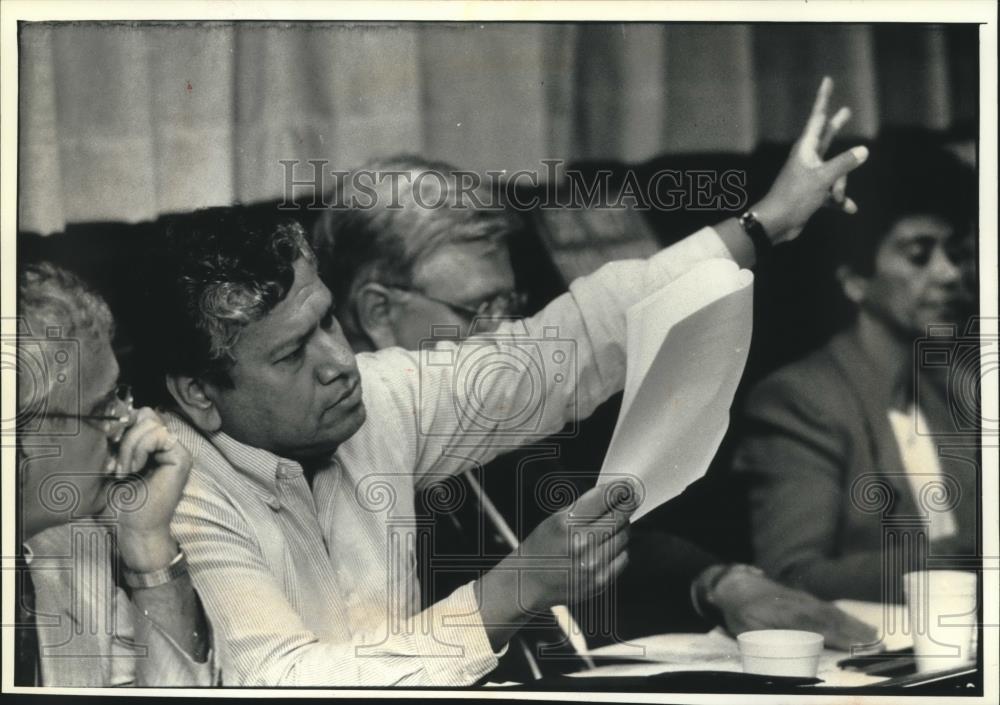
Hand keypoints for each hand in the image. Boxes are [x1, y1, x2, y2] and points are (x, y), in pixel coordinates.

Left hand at [107, 407, 192, 571]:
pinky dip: (139, 449)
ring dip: (130, 446)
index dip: (123, 426)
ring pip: (151, 423)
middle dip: (125, 436)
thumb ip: (122, 439)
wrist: (132, 530)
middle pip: (146, 415)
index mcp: (154, 446)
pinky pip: (159, 435)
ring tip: (124, 470)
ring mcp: (177, 451)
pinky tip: (134, 469)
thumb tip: (123, 413)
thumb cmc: (121, 505)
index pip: (142, 416)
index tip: (109, 453)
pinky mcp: (182, 458)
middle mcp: (169, 446)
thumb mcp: (115, 463)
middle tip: (117, 465)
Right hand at [510, 482, 635, 611]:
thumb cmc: (541, 547)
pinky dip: (620, 548)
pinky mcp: (600, 581)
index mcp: (567, 524)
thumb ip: (585, 507)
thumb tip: (614, 494)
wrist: (529, 582)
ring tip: (612, 524)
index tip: (628, 484)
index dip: (621, 488)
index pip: (604, 498)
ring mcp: (592, 564)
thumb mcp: (555, 519)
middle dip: (627, 505)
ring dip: (623, 526)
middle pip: (619, 516)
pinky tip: (609, 545)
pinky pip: (623, 557)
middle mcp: (582, 544)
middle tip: (630, 498)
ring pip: (624, 536)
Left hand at [711, 566, 878, 650]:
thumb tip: (790, 654)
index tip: (857, 648)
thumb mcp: (748, 629)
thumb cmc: (741, 611)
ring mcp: (805, 600)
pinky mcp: (806, 598)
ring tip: (876, 637)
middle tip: (879, 646)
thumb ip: (770, 640)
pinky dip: (845, 617)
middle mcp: (800, 605)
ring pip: (833, 613)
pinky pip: (829, 608)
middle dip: (855, 633)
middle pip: (832, 620)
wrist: (736, 584)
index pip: (818, 628)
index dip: (838, 638)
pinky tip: (858, 625)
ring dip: (854, 625)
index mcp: (787, 614)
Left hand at [753, 76, 868, 244]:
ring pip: (836, 172)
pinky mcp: (811, 192)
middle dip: (837, 127)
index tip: (827, 80)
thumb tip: (864, 151)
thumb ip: (844, 163)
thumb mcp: (823, 179)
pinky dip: (838, 201)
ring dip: (839, 186)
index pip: (818, 117)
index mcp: (805, 148)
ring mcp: (810, 175)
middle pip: (827, 138)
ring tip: (835, 198)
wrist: (776, 224)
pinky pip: (831, 193)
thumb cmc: (795, 197)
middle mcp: (807, 158)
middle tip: (847, 111)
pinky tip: (849, 209)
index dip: (824, 98)